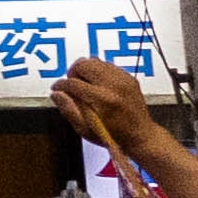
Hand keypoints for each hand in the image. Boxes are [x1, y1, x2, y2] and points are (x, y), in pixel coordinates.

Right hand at [49, 58, 170, 164]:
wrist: (141, 136)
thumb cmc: (115, 137)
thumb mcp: (86, 130)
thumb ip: (69, 110)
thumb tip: (56, 94)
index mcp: (103, 100)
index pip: (72, 82)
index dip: (60, 85)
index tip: (57, 88)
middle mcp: (114, 86)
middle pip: (83, 64)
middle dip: (73, 73)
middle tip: (71, 84)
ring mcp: (124, 80)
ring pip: (95, 61)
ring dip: (85, 70)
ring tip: (84, 83)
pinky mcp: (129, 78)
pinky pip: (107, 65)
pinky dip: (98, 71)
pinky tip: (97, 84)